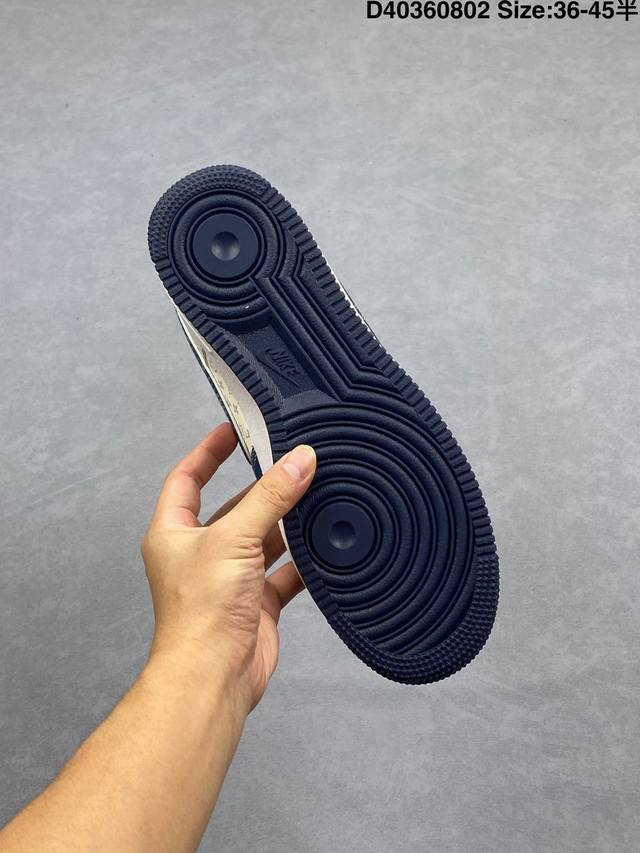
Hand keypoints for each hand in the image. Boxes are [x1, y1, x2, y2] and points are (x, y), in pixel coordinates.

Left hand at [141, 423, 315, 712]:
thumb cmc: (201, 612)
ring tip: (315, 495)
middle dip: (261, 489)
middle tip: (291, 462)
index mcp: (174, 533)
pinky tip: (323, 545)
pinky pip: (284, 572)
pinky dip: (303, 561)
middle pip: (233, 508)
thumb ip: (270, 498)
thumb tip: (299, 460)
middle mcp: (200, 553)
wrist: (214, 677)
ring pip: (262, 539)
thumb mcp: (234, 539)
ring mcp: (230, 579)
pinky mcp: (256, 602)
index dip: (208, 452)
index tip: (233, 429)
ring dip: (286, 523)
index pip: (188, 479)